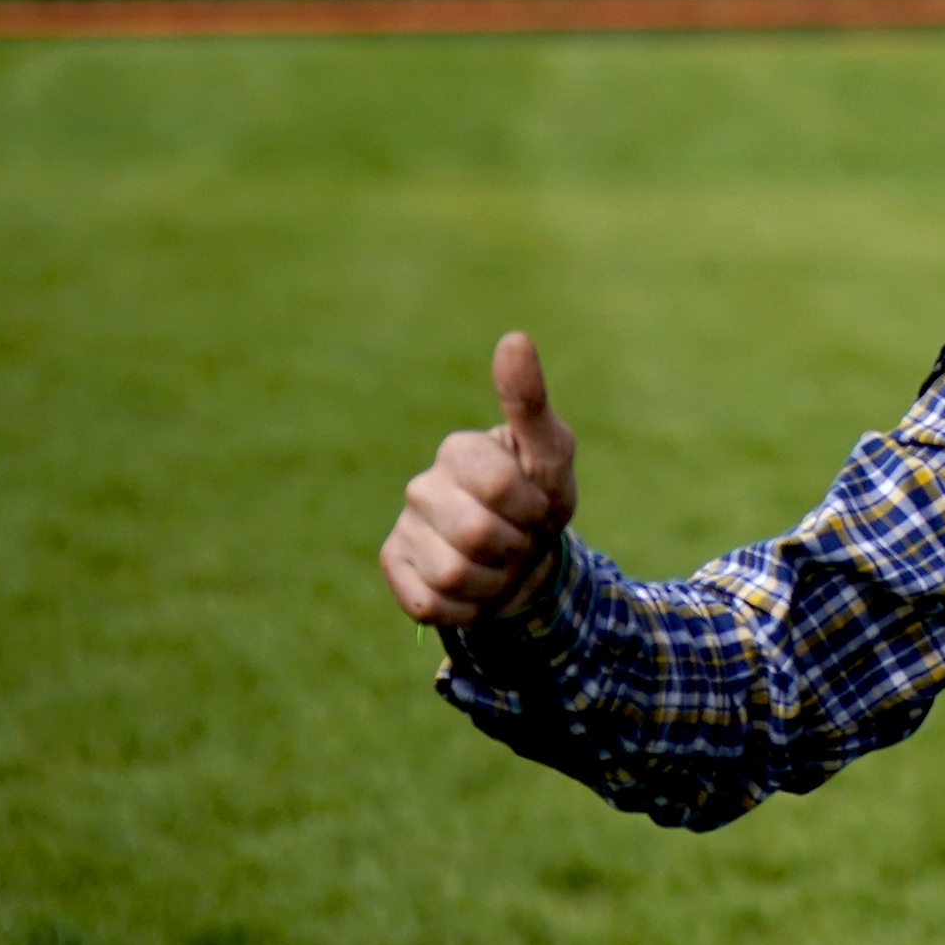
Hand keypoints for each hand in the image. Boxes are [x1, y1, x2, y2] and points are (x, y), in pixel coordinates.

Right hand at [380, 332, 582, 628]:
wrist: (525, 559)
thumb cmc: (539, 499)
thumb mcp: (551, 455)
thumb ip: (530, 402)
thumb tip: (514, 338)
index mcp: (460, 450)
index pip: (499, 485)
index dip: (533, 508)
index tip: (539, 505)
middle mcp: (422, 484)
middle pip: (476, 534)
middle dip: (515, 547)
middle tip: (520, 538)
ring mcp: (404, 527)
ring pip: (453, 574)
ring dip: (493, 580)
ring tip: (499, 563)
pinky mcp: (393, 568)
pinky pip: (429, 604)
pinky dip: (466, 607)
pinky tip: (473, 588)